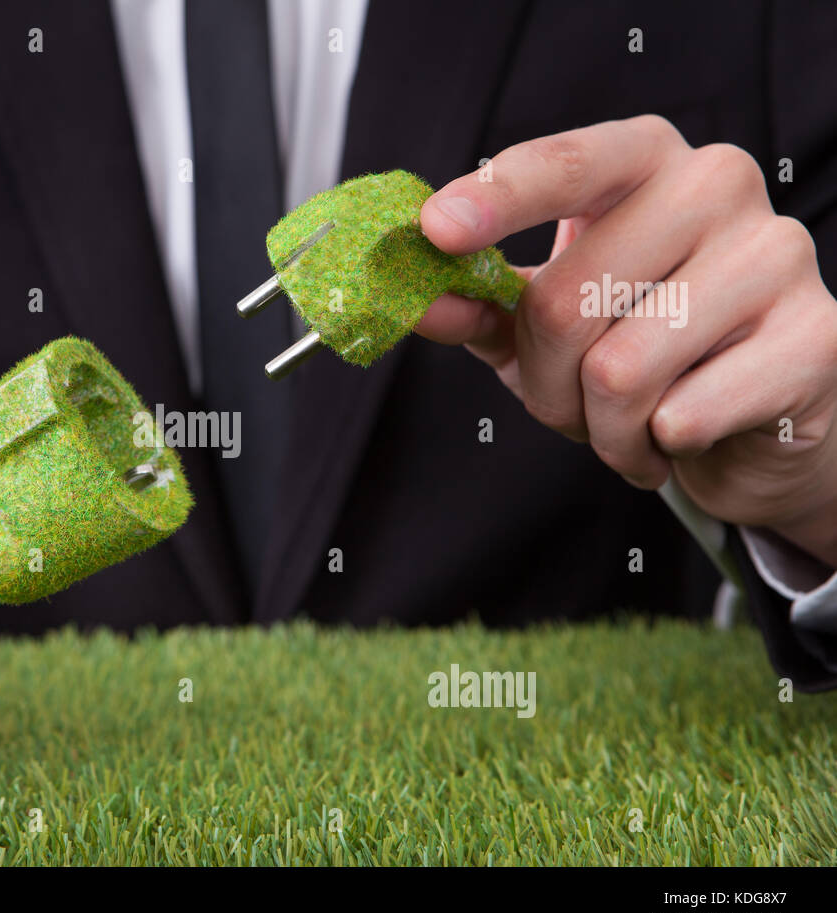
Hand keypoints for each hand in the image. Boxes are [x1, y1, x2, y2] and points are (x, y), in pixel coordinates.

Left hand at [416, 115, 836, 566]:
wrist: (754, 413)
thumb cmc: (637, 348)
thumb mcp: (544, 322)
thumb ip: (482, 307)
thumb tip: (419, 303)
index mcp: (644, 160)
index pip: (566, 164)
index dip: (496, 197)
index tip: (436, 231)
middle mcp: (717, 185)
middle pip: (567, 301)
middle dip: (545, 383)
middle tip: (571, 404)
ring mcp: (777, 255)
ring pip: (619, 372)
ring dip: (601, 429)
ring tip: (630, 425)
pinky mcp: (815, 338)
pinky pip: (683, 415)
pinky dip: (658, 448)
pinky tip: (681, 435)